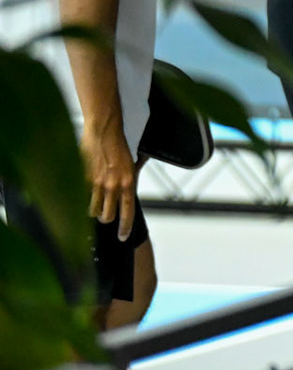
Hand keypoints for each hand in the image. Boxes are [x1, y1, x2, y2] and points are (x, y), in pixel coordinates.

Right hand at [81, 123, 137, 241]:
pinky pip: (81, 198)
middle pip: (107, 217)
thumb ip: (132, 178)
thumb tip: (132, 187)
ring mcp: (97, 184)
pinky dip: (83, 199)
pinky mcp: (83, 179)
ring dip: (94, 210)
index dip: (125, 228)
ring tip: (95, 203)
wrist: (104, 132)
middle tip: (105, 214)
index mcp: (129, 183)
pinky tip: (84, 193)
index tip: (122, 237)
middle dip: (106, 218)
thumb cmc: (119, 145)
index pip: (128, 213)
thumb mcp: (133, 163)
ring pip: (92, 211)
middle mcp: (114, 186)